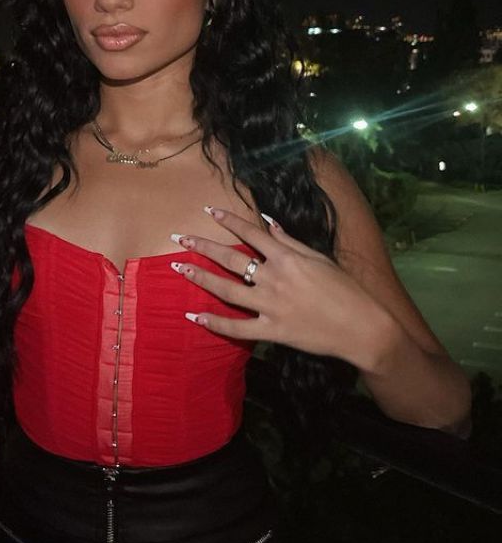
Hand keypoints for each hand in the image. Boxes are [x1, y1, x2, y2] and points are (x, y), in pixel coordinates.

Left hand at [170, 208, 390, 368]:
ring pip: (226, 290)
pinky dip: (215, 322)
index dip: (228, 221)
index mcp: (286, 257)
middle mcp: (274, 278)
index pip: (250, 233)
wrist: (362, 326)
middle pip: (230, 258)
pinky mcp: (272, 330)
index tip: (209, 212)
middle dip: (202, 246)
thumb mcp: (318, 258)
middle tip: (179, 238)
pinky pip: (237, 327)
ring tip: (179, 268)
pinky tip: (194, 315)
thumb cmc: (344, 289)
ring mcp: (270, 305)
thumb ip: (289, 240)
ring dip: (200, 278)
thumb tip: (268, 221)